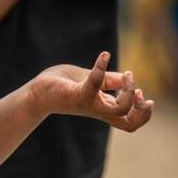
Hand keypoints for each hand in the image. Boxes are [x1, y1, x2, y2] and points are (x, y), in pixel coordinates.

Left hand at [30, 52, 153, 131]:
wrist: (35, 92)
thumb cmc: (60, 85)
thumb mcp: (88, 79)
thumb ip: (107, 80)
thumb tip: (127, 76)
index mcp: (102, 108)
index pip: (129, 121)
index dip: (142, 113)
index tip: (142, 95)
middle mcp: (98, 110)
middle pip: (129, 123)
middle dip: (142, 111)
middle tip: (138, 92)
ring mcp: (88, 104)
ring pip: (119, 110)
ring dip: (128, 92)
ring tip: (127, 76)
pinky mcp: (77, 95)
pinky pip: (95, 83)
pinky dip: (102, 67)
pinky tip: (105, 55)